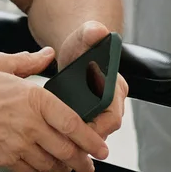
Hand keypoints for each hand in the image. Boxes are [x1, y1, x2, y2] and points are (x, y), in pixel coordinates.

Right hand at [0, 48, 110, 171]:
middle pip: (67, 149)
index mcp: (33, 98)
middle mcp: (29, 124)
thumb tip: (49, 54)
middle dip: (82, 160)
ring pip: (50, 163)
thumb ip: (29, 61)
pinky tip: (42, 167)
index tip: (101, 147)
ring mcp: (16, 144)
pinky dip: (40, 171)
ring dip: (62, 167)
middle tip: (90, 165)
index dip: (91, 139)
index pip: (73, 123)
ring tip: (69, 167)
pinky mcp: (3, 159)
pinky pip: (30, 171)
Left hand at [54, 18, 129, 138]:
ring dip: (77, 140)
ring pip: (93, 135)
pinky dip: (72, 137)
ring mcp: (103, 111)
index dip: (95, 129)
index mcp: (116, 87)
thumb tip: (98, 31)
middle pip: (103, 131)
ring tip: (54, 140)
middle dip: (83, 138)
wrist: (78, 49)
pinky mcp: (92, 116)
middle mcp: (114, 102)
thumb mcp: (84, 36)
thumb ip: (91, 32)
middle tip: (60, 140)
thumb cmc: (83, 45)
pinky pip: (85, 132)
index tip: (75, 131)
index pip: (112, 118)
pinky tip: (54, 137)